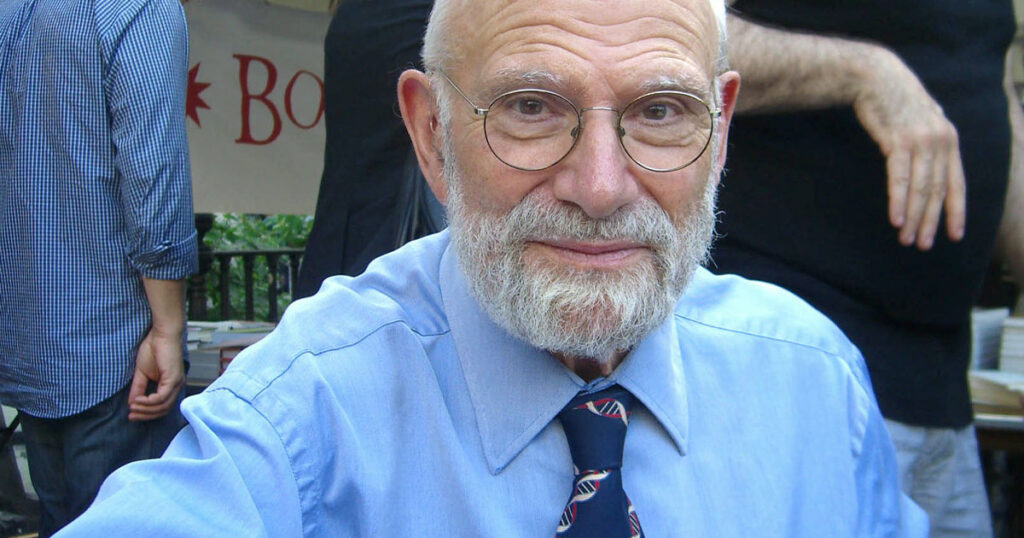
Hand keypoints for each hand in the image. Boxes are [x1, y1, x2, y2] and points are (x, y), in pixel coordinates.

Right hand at [128, 327, 184, 420]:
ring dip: (146, 410)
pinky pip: (162, 397)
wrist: (161, 334)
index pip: (162, 407)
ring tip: (133, 407)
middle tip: (131, 416)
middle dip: (146, 415)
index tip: (132, 415)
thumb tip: (132, 403)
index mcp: (170, 385)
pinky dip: (149, 402)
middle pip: (163, 410)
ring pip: (163, 406)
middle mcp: (176, 386)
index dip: (147, 413)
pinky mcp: (173, 378)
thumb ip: (139, 388)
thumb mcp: (142, 373)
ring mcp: (176, 383)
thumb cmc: (153, 349)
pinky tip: (138, 400)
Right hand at [852, 50, 965, 250]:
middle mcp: (941, 141)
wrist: (876, 77)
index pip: (956, 182)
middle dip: (931, 221)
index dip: (956, 211)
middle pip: (938, 190)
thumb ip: (929, 143)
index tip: (954, 235)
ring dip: (914, 217)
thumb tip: (931, 165)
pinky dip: (899, 201)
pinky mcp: (899, 141)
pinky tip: (896, 219)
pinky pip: (900, 178)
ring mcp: (921, 141)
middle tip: (923, 245)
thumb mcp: (921, 121)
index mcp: (949, 139)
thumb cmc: (894, 100)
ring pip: (921, 188)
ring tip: (906, 239)